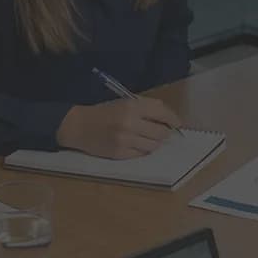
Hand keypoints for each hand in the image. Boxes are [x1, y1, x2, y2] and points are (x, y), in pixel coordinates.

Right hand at [56, 95, 182, 158]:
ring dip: (155, 143)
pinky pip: (141, 154)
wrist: (79, 126)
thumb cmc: (104, 112)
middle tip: (162, 132)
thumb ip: (146, 108)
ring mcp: (125, 140)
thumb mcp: (125, 102)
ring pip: (154, 145)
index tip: (177, 123)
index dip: (173, 119)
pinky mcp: (119, 154)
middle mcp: (130, 123)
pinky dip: (143, 150)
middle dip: (165, 133)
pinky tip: (137, 144)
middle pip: (161, 132)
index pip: (162, 113)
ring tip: (147, 138)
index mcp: (132, 106)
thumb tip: (169, 119)